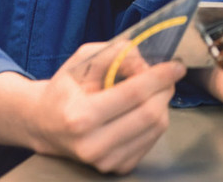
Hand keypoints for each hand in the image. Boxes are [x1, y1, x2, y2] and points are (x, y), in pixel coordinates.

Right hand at [0, 43, 186, 174]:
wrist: (45, 124)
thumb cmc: (67, 86)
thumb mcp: (85, 58)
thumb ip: (117, 53)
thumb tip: (147, 64)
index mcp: (80, 116)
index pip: (133, 94)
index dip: (160, 76)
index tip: (177, 65)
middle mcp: (92, 145)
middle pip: (150, 113)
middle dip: (166, 88)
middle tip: (168, 73)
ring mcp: (104, 162)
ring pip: (156, 128)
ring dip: (163, 102)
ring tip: (152, 88)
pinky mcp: (116, 168)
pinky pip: (152, 140)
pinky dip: (156, 119)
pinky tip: (144, 108)